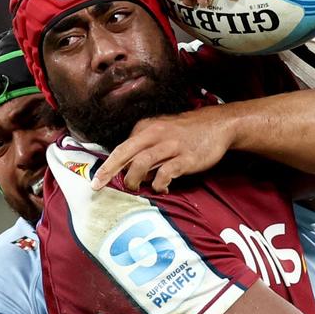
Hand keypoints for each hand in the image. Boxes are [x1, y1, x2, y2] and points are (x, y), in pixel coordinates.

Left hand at [91, 105, 233, 192]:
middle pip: (125, 152)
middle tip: (98, 185)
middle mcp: (155, 134)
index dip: (108, 165)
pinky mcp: (186, 158)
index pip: (121, 147)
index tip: (97, 179)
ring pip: (142, 162)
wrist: (217, 124)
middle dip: (109, 170)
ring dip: (133, 179)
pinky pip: (166, 172)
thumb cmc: (186, 132)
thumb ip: (144, 146)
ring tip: (135, 188)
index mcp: (146, 128)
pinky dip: (159, 184)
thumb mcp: (161, 131)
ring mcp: (171, 145)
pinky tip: (161, 188)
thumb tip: (128, 168)